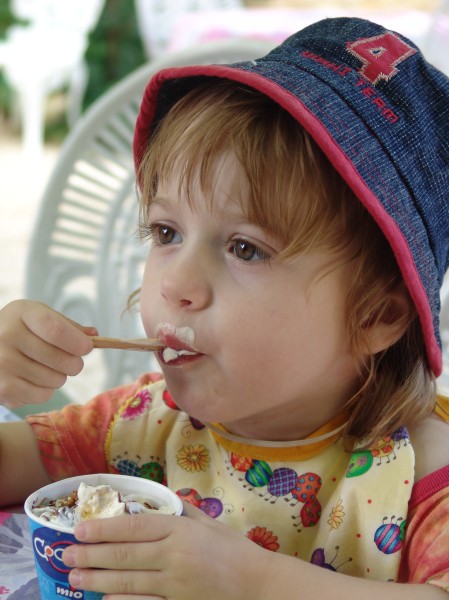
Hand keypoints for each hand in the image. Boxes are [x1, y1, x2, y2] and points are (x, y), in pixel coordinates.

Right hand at [0, 299, 95, 407]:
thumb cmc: (20, 329)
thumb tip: (94, 336)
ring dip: (59, 376)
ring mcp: (2, 364)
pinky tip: (32, 378)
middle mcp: (7, 337)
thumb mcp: (40, 316)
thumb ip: (67, 325)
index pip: (56, 330)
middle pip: (61, 359)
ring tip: (46, 367)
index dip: (78, 342)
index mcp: (21, 314)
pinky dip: (46, 390)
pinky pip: (43, 395)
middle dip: (75, 363)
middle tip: (71, 361)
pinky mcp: (2, 388)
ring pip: (56, 380)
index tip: (86, 348)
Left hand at [62, 502, 270, 599]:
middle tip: (66, 555)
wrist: (257, 583)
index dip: (104, 528)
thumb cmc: (233, 549)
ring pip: (128, 582)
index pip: (134, 525)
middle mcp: (174, 555)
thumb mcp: (208, 522)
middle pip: (124, 555)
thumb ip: (181, 510)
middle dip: (91, 555)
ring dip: (97, 581)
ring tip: (74, 578)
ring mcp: (175, 584)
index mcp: (180, 529)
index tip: (80, 529)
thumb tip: (158, 498)